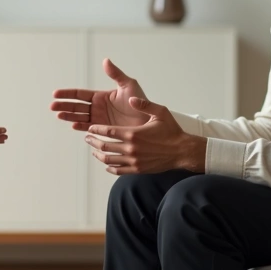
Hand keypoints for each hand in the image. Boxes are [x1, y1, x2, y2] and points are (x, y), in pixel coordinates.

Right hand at [50, 58, 149, 130]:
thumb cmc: (140, 102)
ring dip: (68, 116)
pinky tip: (73, 125)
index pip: (80, 94)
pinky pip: (88, 128)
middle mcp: (97, 108)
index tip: (56, 94)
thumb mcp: (129, 85)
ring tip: (58, 115)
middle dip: (63, 105)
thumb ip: (116, 74)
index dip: (68, 94)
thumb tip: (105, 60)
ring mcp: (99, 119)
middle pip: (76, 106)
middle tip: (52, 106)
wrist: (149, 121)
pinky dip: (80, 127)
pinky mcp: (103, 130)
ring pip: (79, 117)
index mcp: (101, 96)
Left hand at [84, 96, 204, 174]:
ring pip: (108, 160)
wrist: (182, 151)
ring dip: (98, 155)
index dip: (96, 129)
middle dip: (93, 141)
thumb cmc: (172, 131)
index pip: (107, 131)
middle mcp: (131, 148)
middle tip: (88, 138)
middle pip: (104, 146)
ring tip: (94, 151)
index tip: (90, 128)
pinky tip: (107, 164)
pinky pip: (118, 170)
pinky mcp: (137, 169)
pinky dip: (109, 167)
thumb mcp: (160, 113)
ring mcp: (133, 160)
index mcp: (133, 133)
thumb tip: (131, 99)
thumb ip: (144, 104)